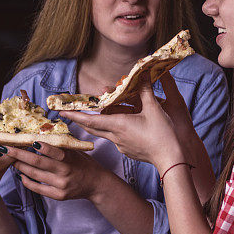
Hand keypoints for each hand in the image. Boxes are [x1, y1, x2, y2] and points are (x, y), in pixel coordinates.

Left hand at [6, 142, 105, 201]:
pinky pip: (38, 189)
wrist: (96, 184)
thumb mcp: (75, 151)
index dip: (40, 146)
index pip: (53, 151)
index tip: (27, 140)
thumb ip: (59, 146)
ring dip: (20, 167)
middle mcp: (65, 172)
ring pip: (35, 175)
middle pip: (37, 162)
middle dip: (19, 155)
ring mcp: (61, 185)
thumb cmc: (83, 163)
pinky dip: (27, 181)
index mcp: (69, 158)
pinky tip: (21, 175)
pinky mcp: (59, 195)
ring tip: (11, 160)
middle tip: (6, 149)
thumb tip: (38, 136)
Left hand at [64, 86, 185, 172]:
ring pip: (105, 132)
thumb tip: (142, 74)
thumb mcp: (154, 108)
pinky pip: (116, 138)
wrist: (171, 159)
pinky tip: (121, 124)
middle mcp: (116, 137)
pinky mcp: (128, 151)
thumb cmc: (163, 135)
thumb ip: (145, 91)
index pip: (91, 120)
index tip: (62, 111)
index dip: (76, 115)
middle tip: (71, 113)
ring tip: (100, 112)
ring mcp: (122, 146)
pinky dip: (113, 129)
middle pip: (93, 128)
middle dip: (81, 120)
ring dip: (100, 122)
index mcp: (119, 125)